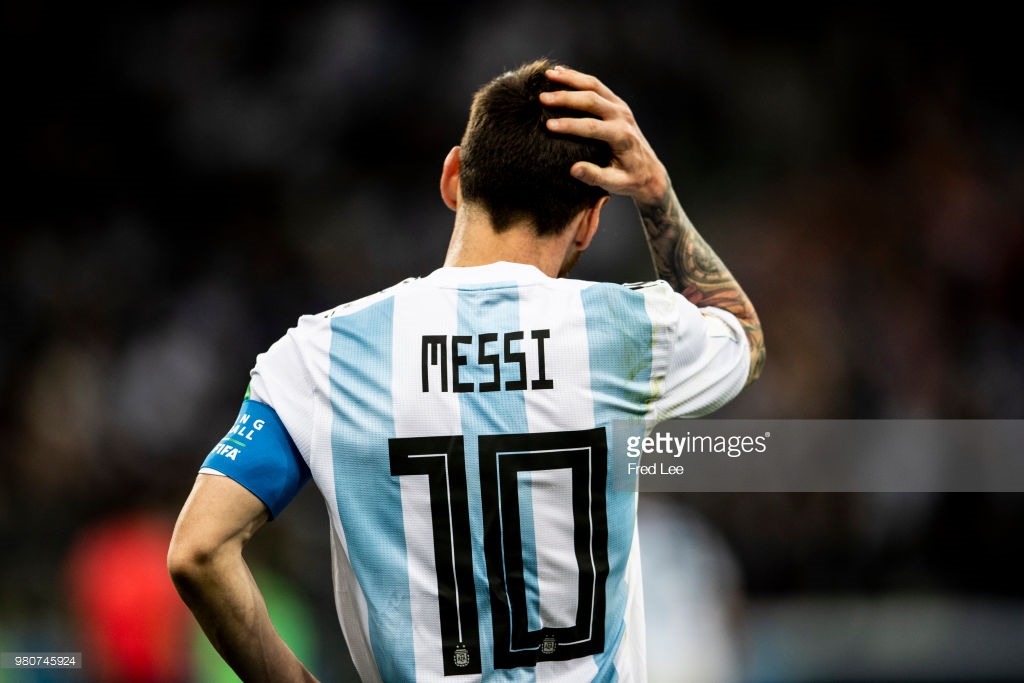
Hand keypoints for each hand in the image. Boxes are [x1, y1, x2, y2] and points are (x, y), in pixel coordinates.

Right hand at [541, 66, 667, 205]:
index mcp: (622, 137)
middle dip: (565, 97)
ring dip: (571, 79)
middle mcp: (622, 117)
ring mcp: (621, 107)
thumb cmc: (629, 180)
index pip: (592, 127)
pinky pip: (597, 85)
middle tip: (542, 97)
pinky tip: (560, 74)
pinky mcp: (617, 103)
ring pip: (594, 85)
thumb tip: (573, 169)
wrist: (650, 171)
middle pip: (592, 100)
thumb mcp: (614, 183)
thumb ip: (594, 176)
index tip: (548, 125)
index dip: (569, 125)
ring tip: (548, 75)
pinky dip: (578, 78)